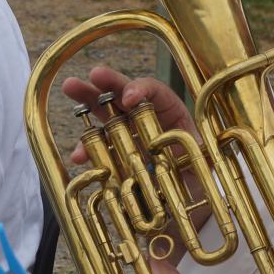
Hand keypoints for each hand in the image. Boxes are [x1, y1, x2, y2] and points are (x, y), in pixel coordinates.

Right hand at [61, 66, 194, 163]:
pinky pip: (98, 147)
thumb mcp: (203, 161)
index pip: (155, 92)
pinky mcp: (115, 153)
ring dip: (87, 100)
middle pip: (125, 93)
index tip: (128, 99)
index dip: (141, 90)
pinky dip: (85, 149)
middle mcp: (147, 117)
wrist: (184, 199)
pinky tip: (78, 156)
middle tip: (93, 74)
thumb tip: (200, 149)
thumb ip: (200, 152)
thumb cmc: (197, 174)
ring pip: (106, 111)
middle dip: (108, 81)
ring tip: (69, 86)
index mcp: (171, 112)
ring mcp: (128, 132)